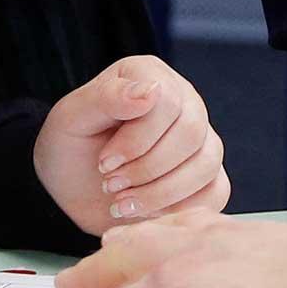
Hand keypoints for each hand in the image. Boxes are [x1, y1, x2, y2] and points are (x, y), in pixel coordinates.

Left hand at [33, 54, 230, 235]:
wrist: (73, 186)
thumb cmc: (71, 145)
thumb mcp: (73, 118)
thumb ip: (108, 98)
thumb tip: (151, 90)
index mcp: (151, 75)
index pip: (167, 102)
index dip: (137, 140)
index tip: (104, 163)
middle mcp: (185, 101)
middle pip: (191, 134)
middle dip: (146, 169)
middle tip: (110, 185)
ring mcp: (201, 139)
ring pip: (206, 165)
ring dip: (160, 193)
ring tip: (122, 203)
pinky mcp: (207, 175)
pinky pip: (215, 192)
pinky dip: (178, 209)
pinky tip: (144, 212)